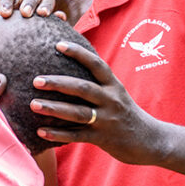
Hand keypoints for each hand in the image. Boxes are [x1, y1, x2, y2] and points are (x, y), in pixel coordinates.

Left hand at [0, 0, 66, 45]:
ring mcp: (41, 11)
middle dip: (27, 0)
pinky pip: (59, 13)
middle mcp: (25, 4)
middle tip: (25, 14)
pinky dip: (59, 15)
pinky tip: (61, 20)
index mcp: (9, 4)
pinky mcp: (54, 23)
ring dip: (45, 4)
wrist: (16, 60)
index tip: (4, 15)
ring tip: (43, 15)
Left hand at [28, 40, 164, 165]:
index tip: (58, 44)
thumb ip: (98, 84)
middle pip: (82, 88)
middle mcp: (111, 100)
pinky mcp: (103, 139)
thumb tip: (71, 70)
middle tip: (36, 80)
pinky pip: (77, 136)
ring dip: (53, 109)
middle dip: (58, 83)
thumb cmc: (126, 115)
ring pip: (77, 113)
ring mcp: (107, 120)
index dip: (78, 53)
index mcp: (114, 86)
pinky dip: (58, 134)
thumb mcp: (117, 95)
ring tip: (33, 105)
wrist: (151, 141)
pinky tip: (40, 131)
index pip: (96, 64)